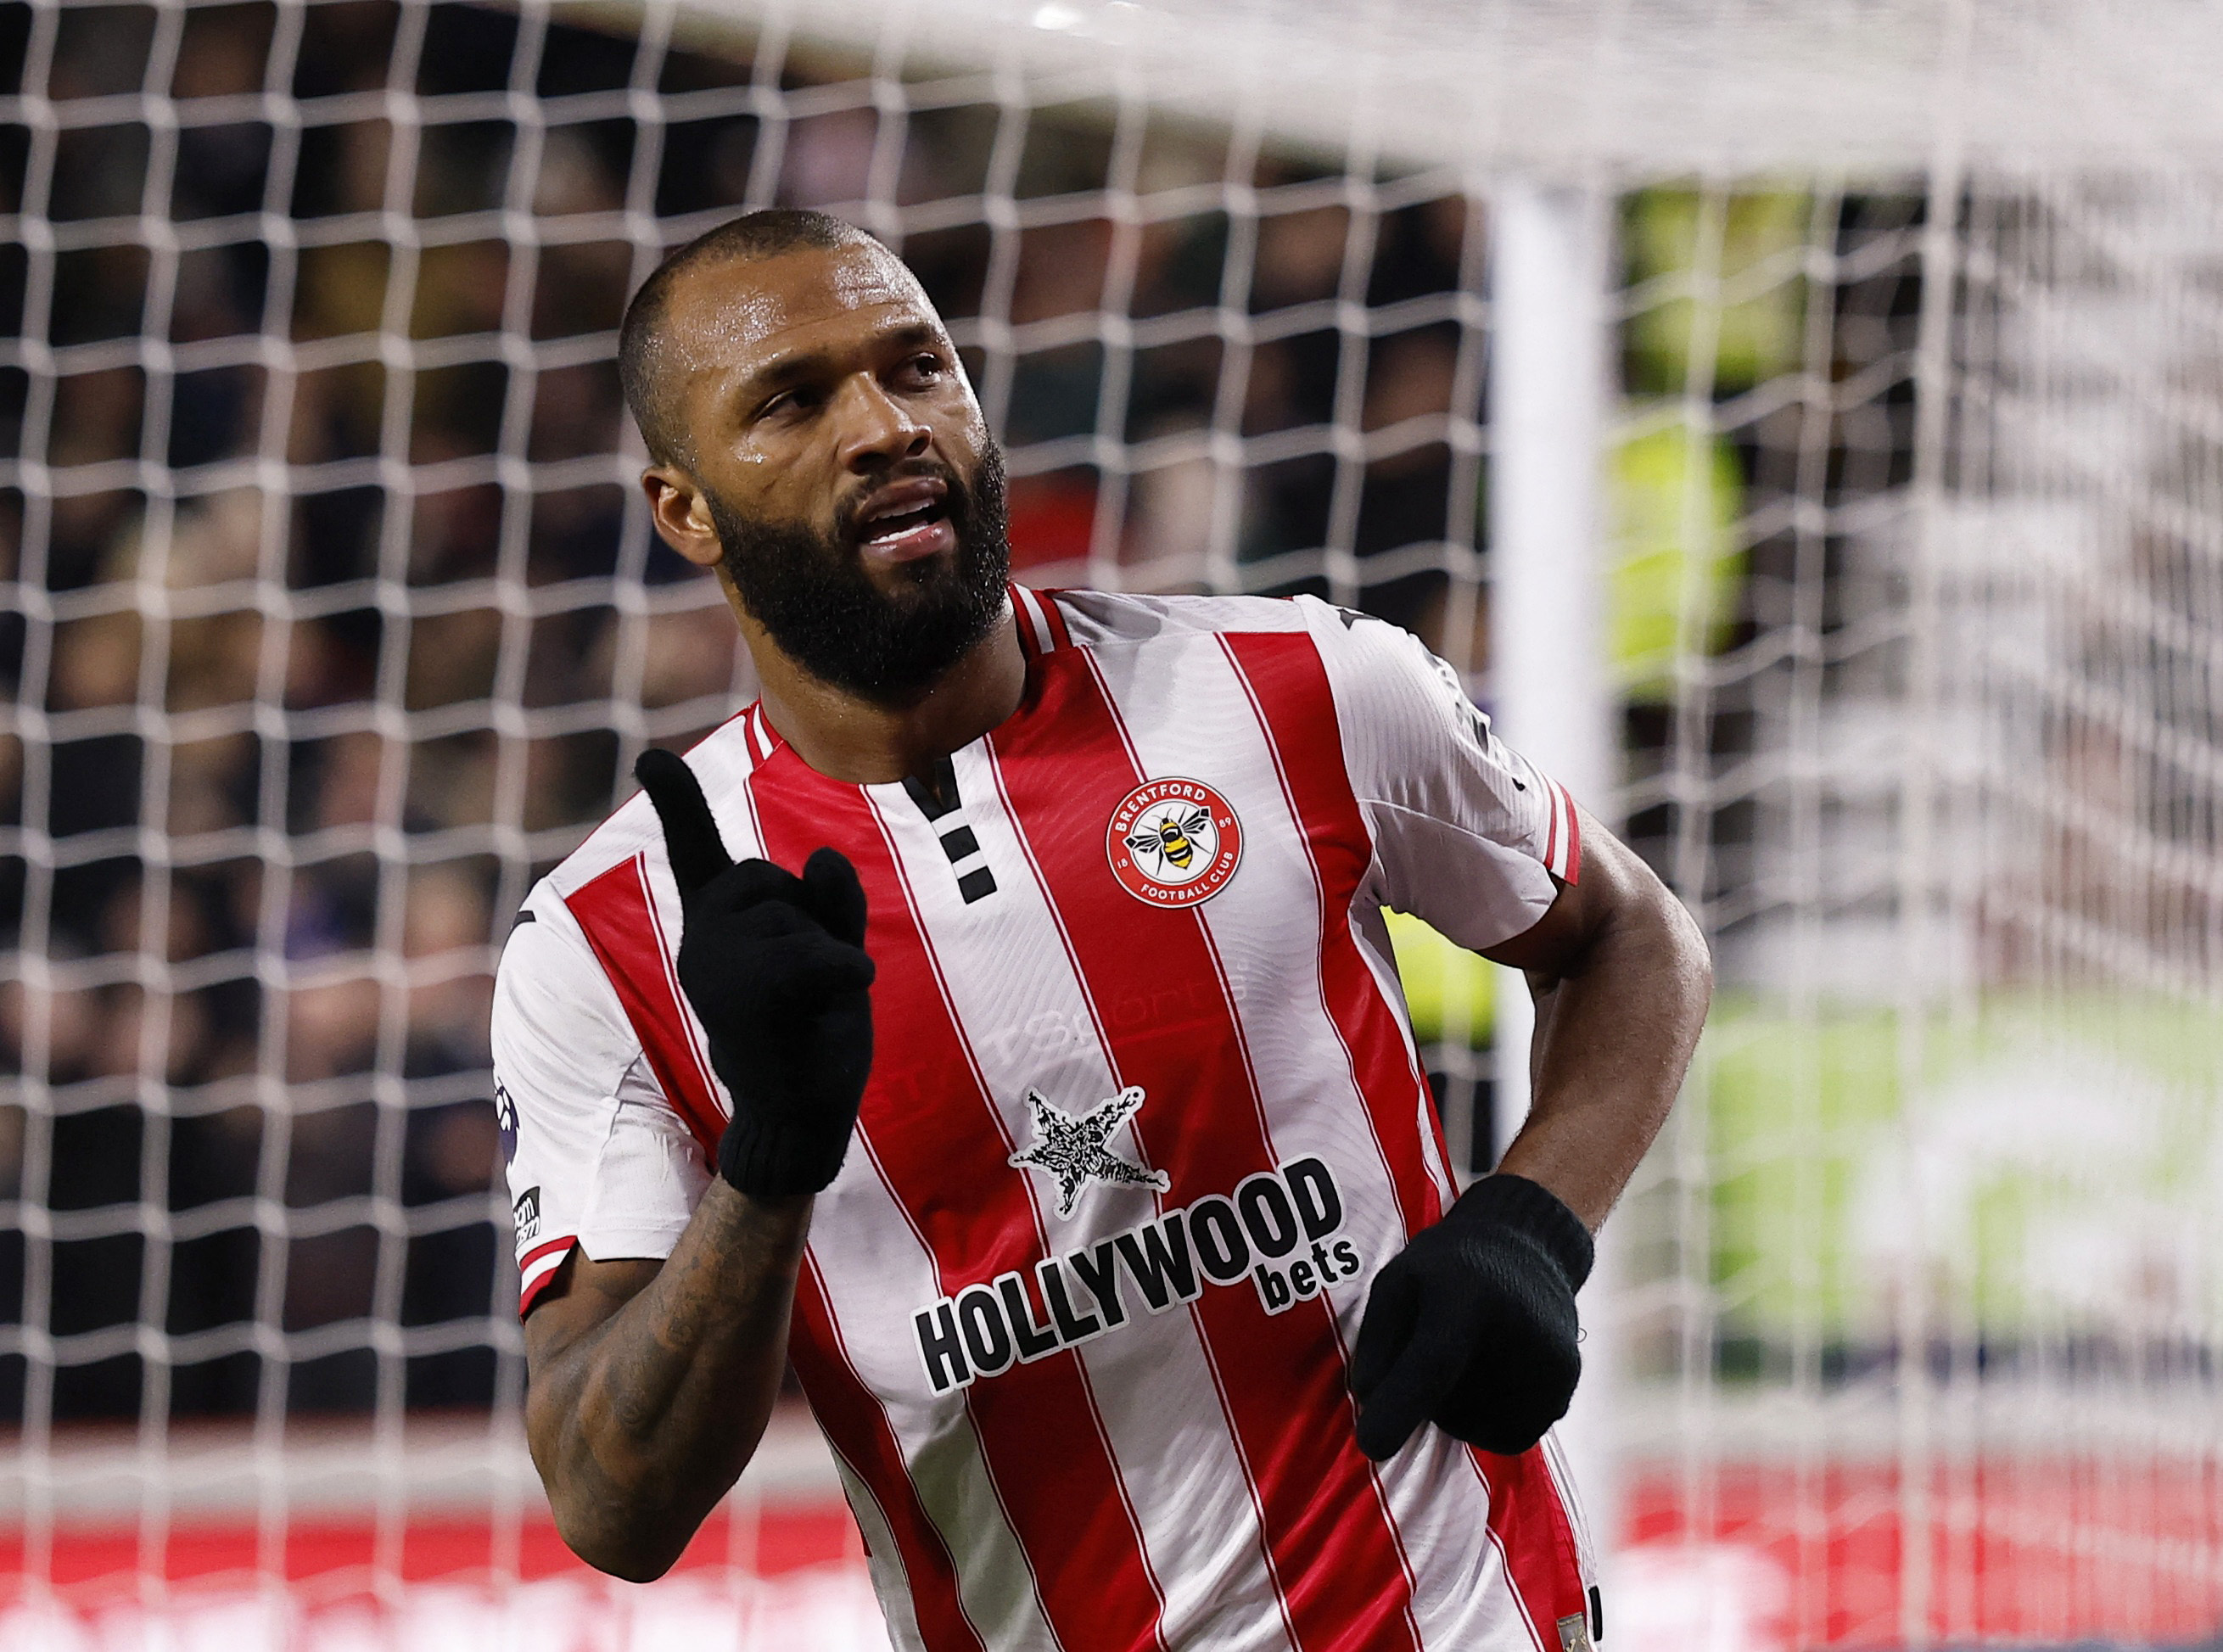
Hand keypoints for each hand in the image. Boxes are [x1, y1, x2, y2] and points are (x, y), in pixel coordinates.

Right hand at [635, 748, 875, 1197]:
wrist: (801, 1116)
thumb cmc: (811, 1033)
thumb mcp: (830, 949)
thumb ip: (831, 901)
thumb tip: (823, 859)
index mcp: (713, 926)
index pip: (695, 850)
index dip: (677, 801)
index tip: (651, 757)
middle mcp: (702, 941)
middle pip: (771, 878)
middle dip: (804, 914)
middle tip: (803, 981)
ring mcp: (719, 970)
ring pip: (797, 915)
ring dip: (824, 951)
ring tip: (808, 1008)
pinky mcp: (753, 998)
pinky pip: (817, 955)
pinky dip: (845, 967)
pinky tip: (850, 987)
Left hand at [1349, 1174, 1591, 1458]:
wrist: (1528, 1248)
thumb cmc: (1448, 1268)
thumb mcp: (1397, 1282)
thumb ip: (1377, 1340)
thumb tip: (1370, 1401)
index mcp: (1468, 1297)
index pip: (1434, 1362)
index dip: (1400, 1407)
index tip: (1371, 1446)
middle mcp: (1521, 1334)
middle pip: (1447, 1406)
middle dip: (1423, 1396)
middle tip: (1437, 1344)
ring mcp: (1551, 1369)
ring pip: (1475, 1430)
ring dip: (1455, 1411)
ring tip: (1466, 1356)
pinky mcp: (1565, 1394)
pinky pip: (1507, 1438)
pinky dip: (1487, 1422)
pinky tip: (1489, 1378)